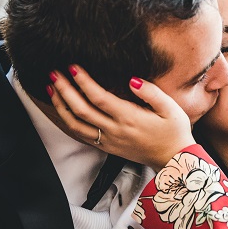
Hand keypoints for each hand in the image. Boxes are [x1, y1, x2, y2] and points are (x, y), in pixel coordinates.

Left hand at [48, 64, 195, 170]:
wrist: (174, 160)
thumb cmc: (174, 132)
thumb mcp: (171, 109)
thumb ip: (151, 92)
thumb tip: (132, 80)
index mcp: (129, 118)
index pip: (99, 98)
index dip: (83, 82)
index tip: (74, 67)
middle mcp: (115, 130)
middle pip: (81, 110)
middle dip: (65, 90)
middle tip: (55, 73)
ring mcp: (109, 141)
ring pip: (75, 125)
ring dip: (61, 106)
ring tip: (52, 89)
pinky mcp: (107, 148)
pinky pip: (81, 136)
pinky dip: (67, 122)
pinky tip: (63, 111)